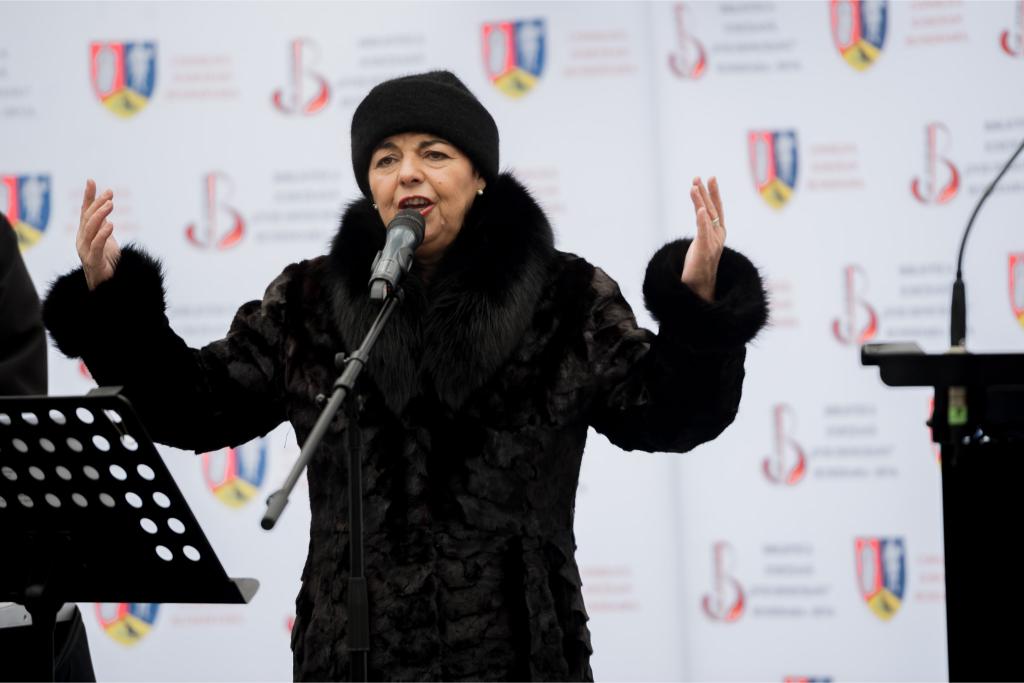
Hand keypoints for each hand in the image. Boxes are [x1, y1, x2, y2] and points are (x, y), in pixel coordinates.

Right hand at [77, 179, 120, 289]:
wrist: (104, 285)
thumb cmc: (105, 262)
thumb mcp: (105, 239)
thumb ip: (103, 225)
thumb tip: (106, 209)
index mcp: (85, 233)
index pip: (85, 211)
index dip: (88, 196)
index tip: (91, 181)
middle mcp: (82, 239)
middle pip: (88, 217)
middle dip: (98, 203)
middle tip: (110, 193)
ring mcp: (85, 250)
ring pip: (91, 229)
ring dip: (100, 215)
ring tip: (110, 204)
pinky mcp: (93, 261)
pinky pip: (97, 245)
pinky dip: (103, 234)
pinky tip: (111, 225)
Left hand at [681, 176, 725, 301]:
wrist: (701, 290)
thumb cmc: (699, 268)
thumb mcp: (702, 245)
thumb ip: (702, 232)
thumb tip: (699, 217)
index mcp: (718, 235)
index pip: (716, 210)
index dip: (714, 194)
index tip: (709, 179)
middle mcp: (718, 237)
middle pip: (711, 210)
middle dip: (705, 193)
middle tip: (698, 177)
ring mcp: (712, 244)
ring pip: (706, 218)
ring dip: (700, 201)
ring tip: (694, 186)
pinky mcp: (704, 252)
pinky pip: (703, 233)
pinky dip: (701, 220)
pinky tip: (699, 208)